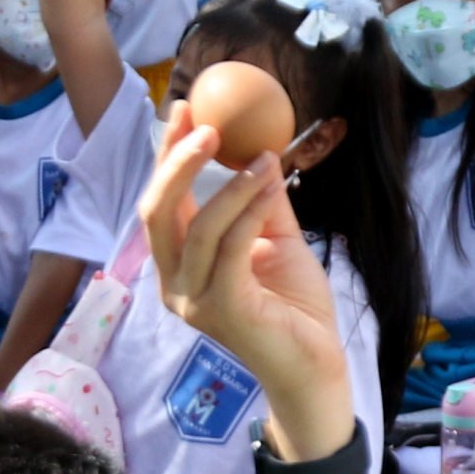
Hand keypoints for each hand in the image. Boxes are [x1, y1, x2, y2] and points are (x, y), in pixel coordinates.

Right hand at [146, 120, 353, 425]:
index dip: (167, 155)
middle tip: (207, 124)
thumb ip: (259, 202)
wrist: (317, 364)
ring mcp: (194, 301)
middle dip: (178, 162)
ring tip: (264, 157)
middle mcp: (174, 285)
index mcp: (178, 267)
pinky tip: (274, 184)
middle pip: (157, 212)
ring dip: (231, 184)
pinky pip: (231, 247)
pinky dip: (251, 209)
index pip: (161, 203)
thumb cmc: (294, 308)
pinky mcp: (223, 310)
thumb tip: (258, 149)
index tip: (183, 109)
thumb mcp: (275, 240)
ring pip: (197, 227)